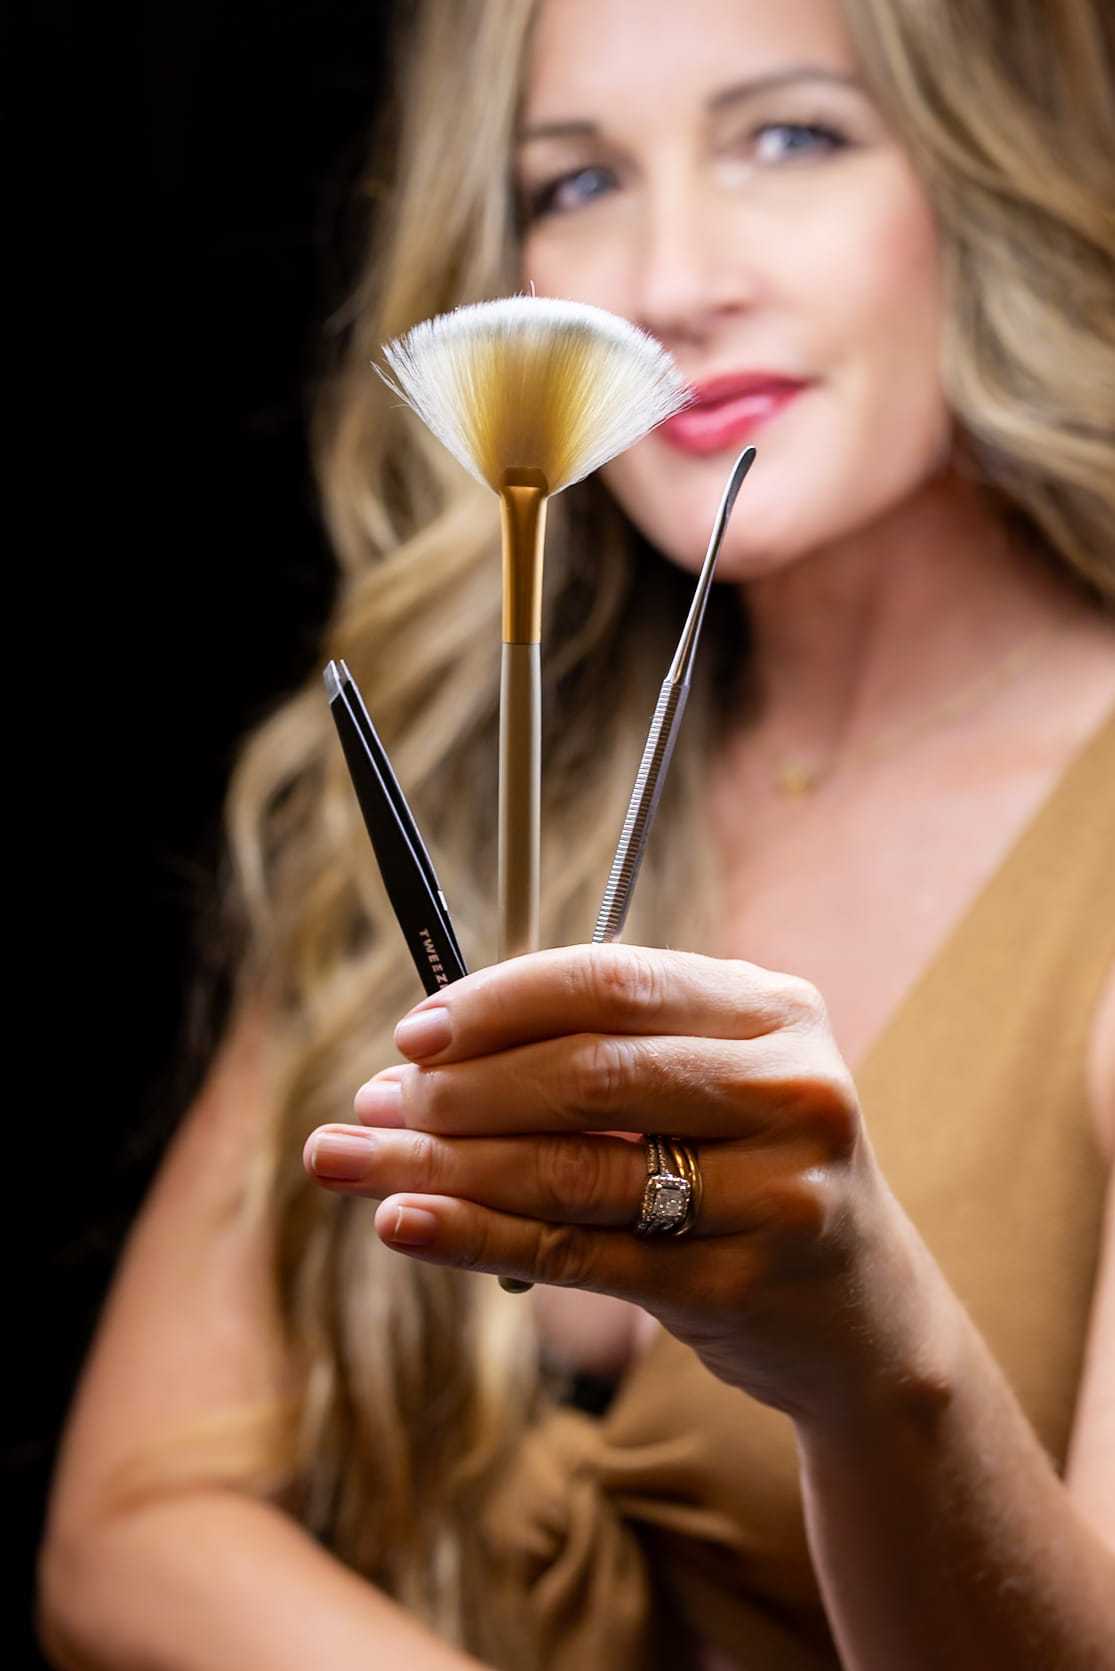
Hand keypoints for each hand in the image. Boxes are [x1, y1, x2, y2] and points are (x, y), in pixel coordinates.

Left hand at [304, 945, 938, 1429]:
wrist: (860, 1316)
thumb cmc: (749, 1173)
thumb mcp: (707, 1086)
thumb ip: (589, 1057)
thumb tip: (409, 1066)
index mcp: (771, 1009)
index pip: (612, 981)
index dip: (499, 1002)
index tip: (412, 1033)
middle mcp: (788, 1087)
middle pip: (588, 1072)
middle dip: (459, 1089)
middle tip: (372, 1105)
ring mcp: (776, 1190)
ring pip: (572, 1169)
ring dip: (442, 1164)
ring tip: (348, 1160)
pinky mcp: (743, 1284)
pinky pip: (579, 1254)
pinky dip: (476, 1235)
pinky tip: (403, 1223)